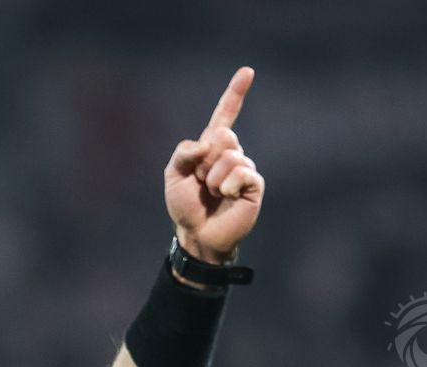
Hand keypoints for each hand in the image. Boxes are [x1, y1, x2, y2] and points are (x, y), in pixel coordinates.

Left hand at [163, 66, 264, 264]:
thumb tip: (207, 144)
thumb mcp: (172, 175)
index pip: (225, 115)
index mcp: (211, 147)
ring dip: (213, 178)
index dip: (236, 93)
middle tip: (202, 181)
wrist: (197, 234)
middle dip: (205, 160)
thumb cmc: (185, 206)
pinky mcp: (253, 185)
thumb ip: (183, 153)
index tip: (248, 72)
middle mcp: (231, 153)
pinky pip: (242, 172)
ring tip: (213, 194)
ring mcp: (243, 168)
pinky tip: (226, 197)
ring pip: (230, 157)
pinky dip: (227, 185)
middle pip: (224, 135)